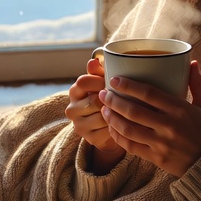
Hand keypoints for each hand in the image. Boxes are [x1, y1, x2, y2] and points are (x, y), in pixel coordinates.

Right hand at [66, 58, 125, 173]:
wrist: (106, 128)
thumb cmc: (106, 99)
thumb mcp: (102, 84)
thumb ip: (99, 72)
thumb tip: (94, 60)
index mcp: (74, 91)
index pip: (82, 82)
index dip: (99, 81)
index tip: (112, 82)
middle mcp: (72, 109)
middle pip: (94, 101)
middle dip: (111, 99)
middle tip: (124, 98)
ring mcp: (79, 125)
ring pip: (102, 116)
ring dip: (116, 113)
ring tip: (127, 110)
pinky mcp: (89, 139)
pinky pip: (108, 131)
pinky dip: (119, 126)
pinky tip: (126, 122)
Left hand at [98, 60, 200, 176]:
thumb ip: (197, 84)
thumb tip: (192, 62)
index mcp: (180, 110)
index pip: (149, 94)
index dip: (129, 86)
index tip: (115, 79)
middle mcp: (168, 126)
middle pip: (134, 111)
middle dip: (114, 101)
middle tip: (103, 93)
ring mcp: (161, 143)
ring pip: (129, 129)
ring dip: (112, 118)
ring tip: (104, 109)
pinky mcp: (156, 158)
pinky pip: (131, 146)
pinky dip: (118, 137)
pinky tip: (112, 128)